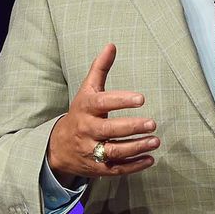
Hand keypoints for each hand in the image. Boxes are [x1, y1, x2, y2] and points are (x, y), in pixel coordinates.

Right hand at [47, 43, 159, 180]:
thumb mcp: (87, 90)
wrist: (59, 146)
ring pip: (114, 151)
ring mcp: (91, 150)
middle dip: (132, 127)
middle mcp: (87, 130)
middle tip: (153, 123)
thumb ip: (100, 68)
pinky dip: (133, 166)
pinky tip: (150, 159)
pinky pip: (116, 168)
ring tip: (155, 141)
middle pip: (109, 130)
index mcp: (85, 108)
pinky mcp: (96, 167)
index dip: (121, 101)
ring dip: (136, 147)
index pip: (102, 103)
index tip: (141, 98)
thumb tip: (112, 45)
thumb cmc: (80, 112)